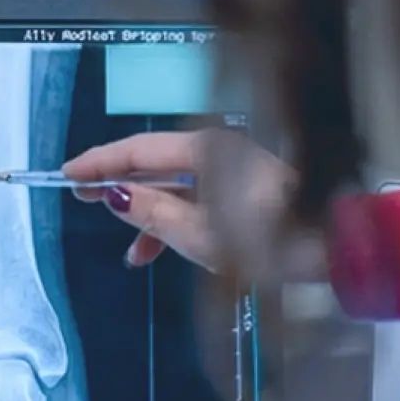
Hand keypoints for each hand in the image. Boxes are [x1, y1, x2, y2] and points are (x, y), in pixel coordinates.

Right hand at [61, 129, 290, 271]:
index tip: (68, 174)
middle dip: (119, 183)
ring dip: (149, 214)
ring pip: (176, 186)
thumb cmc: (267, 240)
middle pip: (156, 162)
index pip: (140, 148)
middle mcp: (219, 151)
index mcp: (207, 149)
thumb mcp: (198, 233)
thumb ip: (152, 211)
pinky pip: (197, 199)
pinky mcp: (245, 192)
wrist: (331, 251)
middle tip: (81, 197)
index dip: (100, 162)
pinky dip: (175, 222)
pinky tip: (158, 253)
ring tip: (129, 251)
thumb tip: (114, 194)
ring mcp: (234, 170)